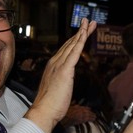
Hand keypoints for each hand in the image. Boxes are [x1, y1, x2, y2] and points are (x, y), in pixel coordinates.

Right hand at [24, 18, 96, 132]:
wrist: (43, 110)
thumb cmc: (50, 103)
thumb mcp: (56, 88)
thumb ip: (60, 81)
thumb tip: (64, 80)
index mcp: (53, 66)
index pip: (66, 50)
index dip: (75, 40)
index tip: (82, 32)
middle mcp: (55, 62)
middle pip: (70, 44)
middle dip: (80, 32)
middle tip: (89, 22)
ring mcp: (59, 65)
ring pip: (72, 45)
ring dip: (82, 33)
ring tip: (89, 23)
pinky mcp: (65, 71)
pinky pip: (74, 53)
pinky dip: (80, 42)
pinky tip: (85, 34)